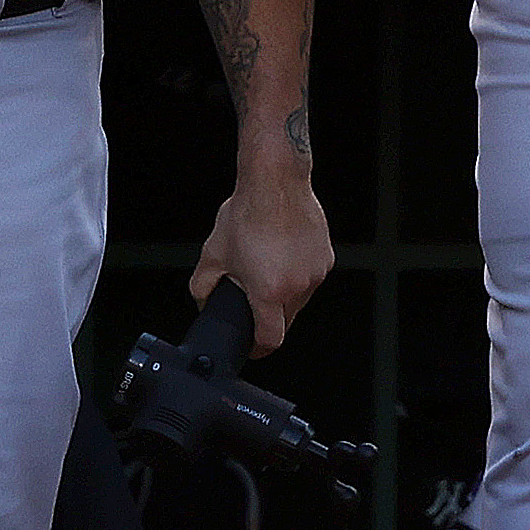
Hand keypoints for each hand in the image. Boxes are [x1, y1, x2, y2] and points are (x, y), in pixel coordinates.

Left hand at [191, 169, 331, 354]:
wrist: (275, 181)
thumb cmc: (247, 214)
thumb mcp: (213, 253)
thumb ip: (203, 285)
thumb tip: (202, 300)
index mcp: (270, 292)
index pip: (271, 339)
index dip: (259, 347)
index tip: (254, 346)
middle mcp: (298, 286)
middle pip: (286, 320)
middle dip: (269, 315)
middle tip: (253, 294)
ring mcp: (315, 272)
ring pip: (300, 297)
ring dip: (285, 291)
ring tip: (267, 264)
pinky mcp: (326, 257)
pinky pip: (311, 276)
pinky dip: (297, 272)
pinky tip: (282, 252)